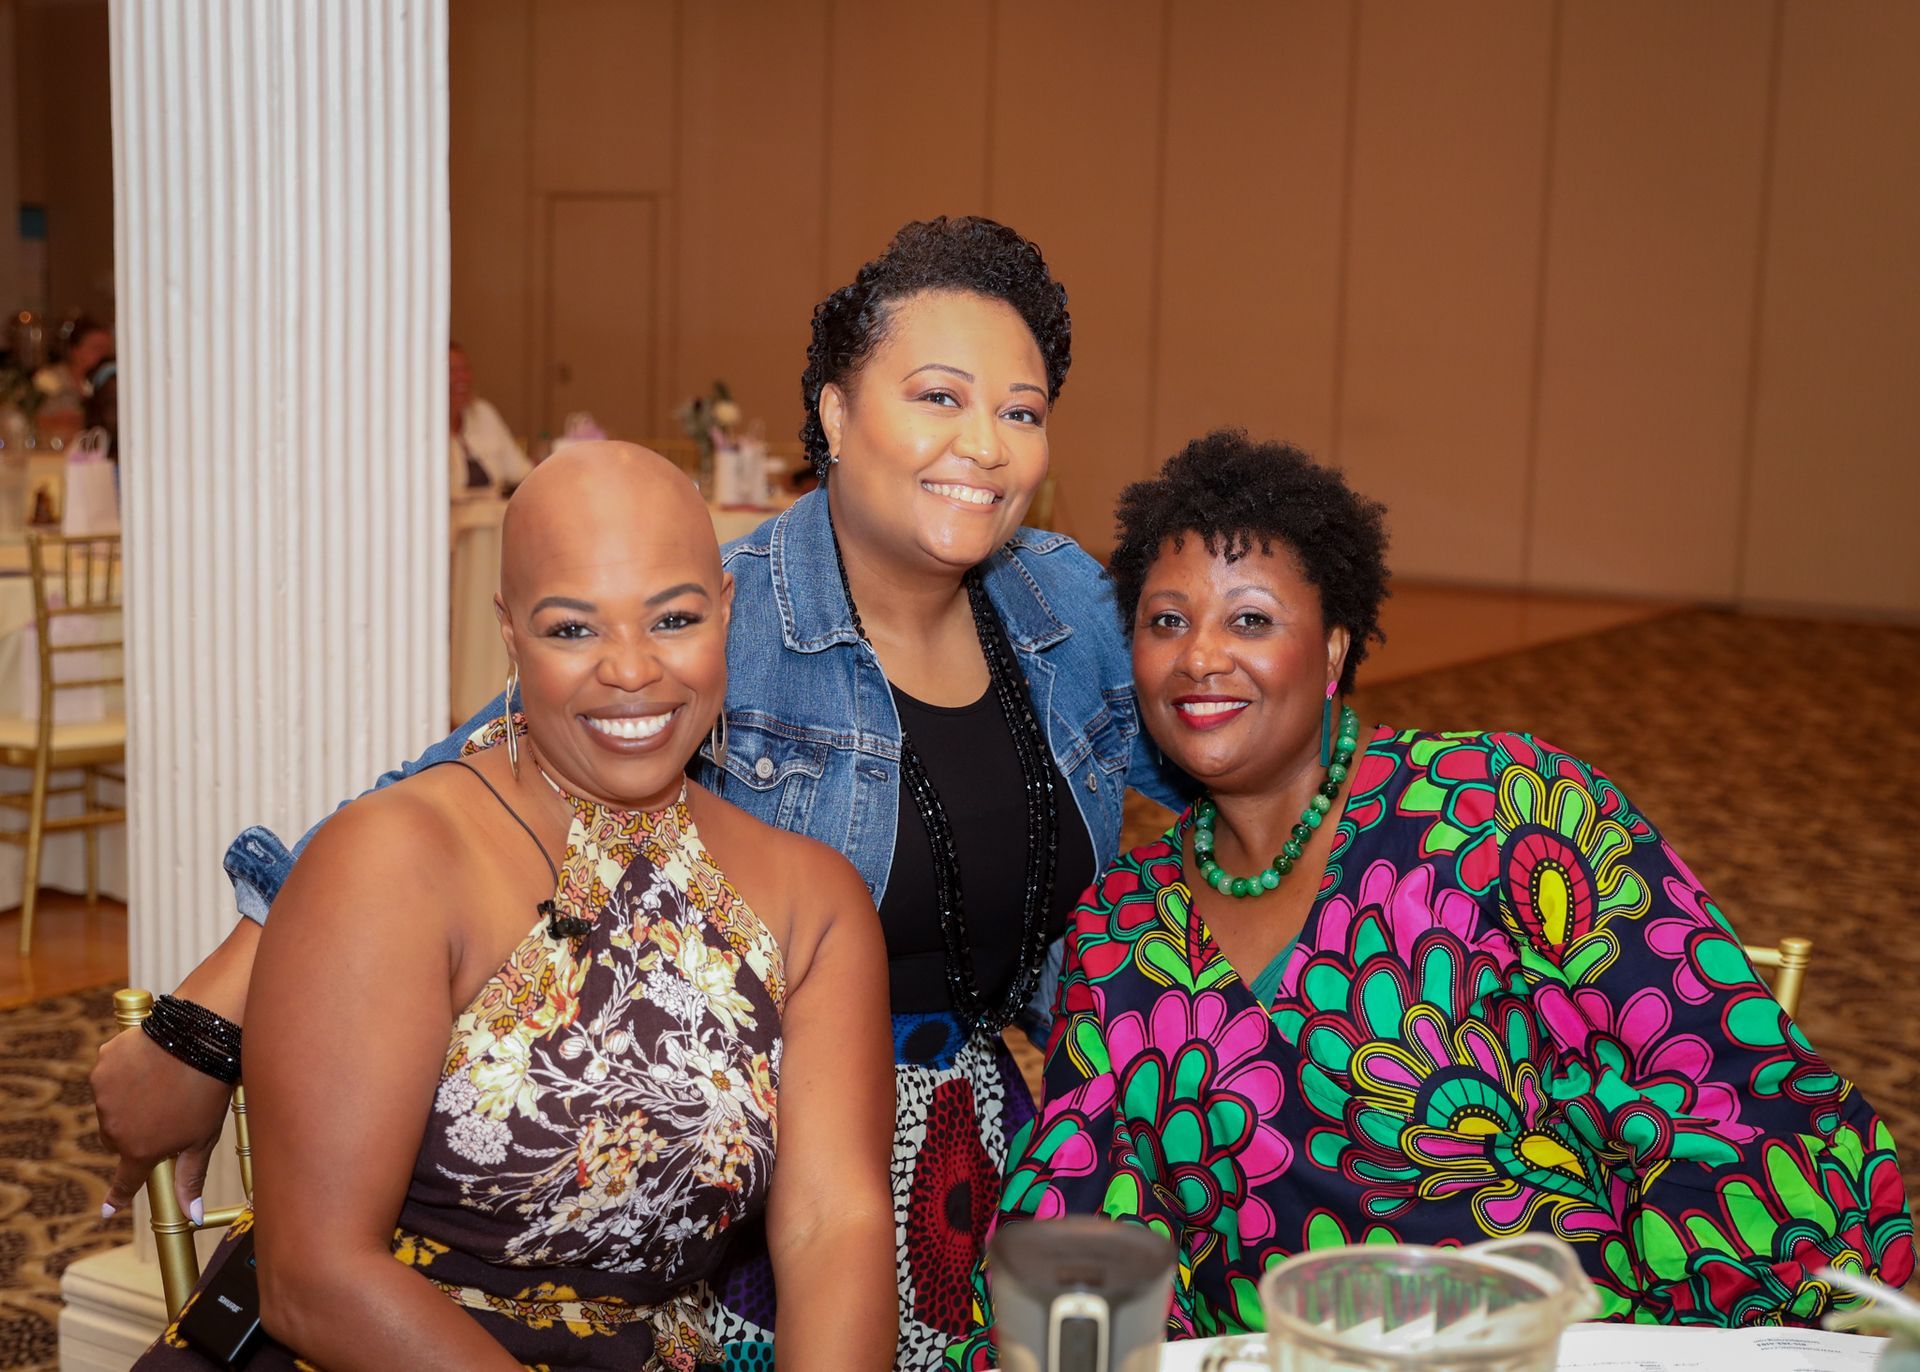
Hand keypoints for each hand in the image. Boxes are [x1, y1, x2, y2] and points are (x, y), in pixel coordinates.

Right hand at [90, 916, 259, 1219]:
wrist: (200, 1039)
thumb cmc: (208, 1091)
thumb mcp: (203, 1139)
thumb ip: (191, 1178)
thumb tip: (193, 1218)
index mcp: (139, 1150)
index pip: (125, 1180)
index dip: (119, 1195)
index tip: (108, 1210)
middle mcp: (113, 1127)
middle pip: (117, 1138)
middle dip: (135, 1131)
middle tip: (166, 1110)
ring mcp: (103, 1095)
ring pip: (111, 1105)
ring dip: (129, 1098)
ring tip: (164, 1079)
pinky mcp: (102, 1065)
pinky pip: (110, 1074)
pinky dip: (126, 1070)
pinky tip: (153, 1059)